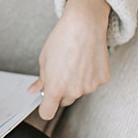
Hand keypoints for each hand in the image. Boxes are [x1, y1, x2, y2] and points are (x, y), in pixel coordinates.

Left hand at [28, 0, 111, 119]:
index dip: (45, 107)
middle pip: (64, 101)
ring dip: (75, 82)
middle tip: (60, 71)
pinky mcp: (103, 80)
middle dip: (60, 91)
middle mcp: (74, 91)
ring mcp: (90, 86)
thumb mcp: (45, 58)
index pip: (47, 112)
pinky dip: (89, 75)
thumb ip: (41, 79)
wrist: (84, 24)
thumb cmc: (62, 39)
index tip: (44, 102)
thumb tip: (34, 90)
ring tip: (74, 60)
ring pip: (79, 91)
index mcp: (56, 87)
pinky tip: (86, 59)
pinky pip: (92, 83)